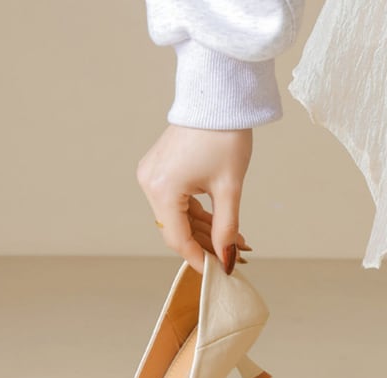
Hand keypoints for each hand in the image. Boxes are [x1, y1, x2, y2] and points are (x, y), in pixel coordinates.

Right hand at [136, 124, 252, 273]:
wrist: (218, 95)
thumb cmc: (224, 135)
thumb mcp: (229, 188)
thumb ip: (226, 228)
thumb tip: (227, 259)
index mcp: (162, 189)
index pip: (178, 238)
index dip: (198, 259)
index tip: (219, 273)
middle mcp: (150, 183)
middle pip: (176, 229)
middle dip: (206, 245)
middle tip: (233, 257)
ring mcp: (153, 175)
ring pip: (178, 217)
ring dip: (205, 231)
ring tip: (236, 242)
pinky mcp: (161, 169)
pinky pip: (178, 202)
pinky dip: (198, 214)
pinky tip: (220, 225)